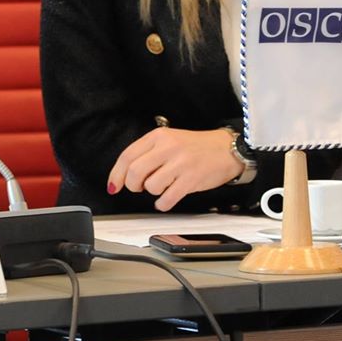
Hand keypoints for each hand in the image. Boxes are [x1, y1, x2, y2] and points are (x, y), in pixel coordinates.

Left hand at [108, 127, 242, 211]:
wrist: (228, 149)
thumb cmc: (196, 147)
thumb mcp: (169, 140)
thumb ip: (148, 153)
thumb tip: (124, 175)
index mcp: (158, 136)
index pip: (127, 156)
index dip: (116, 174)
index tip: (113, 186)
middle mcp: (168, 148)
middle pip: (135, 172)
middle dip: (133, 185)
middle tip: (139, 187)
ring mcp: (180, 163)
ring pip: (150, 186)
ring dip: (152, 192)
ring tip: (162, 186)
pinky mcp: (191, 179)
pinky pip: (167, 198)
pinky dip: (163, 203)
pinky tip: (166, 199)